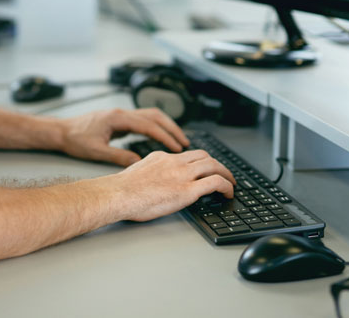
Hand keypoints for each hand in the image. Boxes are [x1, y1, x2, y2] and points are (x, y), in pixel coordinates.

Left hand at [57, 107, 189, 165]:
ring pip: (150, 115)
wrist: (61, 131)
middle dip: (171, 128)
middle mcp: (121, 113)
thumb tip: (139, 162)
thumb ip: (119, 156)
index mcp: (117, 119)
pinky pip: (143, 120)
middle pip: (154, 116)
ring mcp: (121, 115)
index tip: (177, 147)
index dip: (165, 136)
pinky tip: (159, 137)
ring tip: (177, 140)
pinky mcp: (119, 120)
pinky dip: (155, 127)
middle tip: (185, 142)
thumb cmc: (75, 139)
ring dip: (165, 126)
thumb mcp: (97, 152)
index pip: (148, 125)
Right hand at [110, 150, 235, 221]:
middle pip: (204, 156)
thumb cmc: (122, 190)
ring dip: (226, 174)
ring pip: (213, 165)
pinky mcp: (187, 190)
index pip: (187, 155)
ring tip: (231, 184)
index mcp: (162, 157)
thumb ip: (152, 172)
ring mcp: (182, 175)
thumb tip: (156, 180)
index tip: (205, 169)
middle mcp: (174, 162)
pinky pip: (215, 183)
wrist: (118, 194)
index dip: (200, 161)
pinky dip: (226, 186)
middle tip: (224, 175)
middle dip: (218, 165)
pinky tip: (228, 193)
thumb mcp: (139, 172)